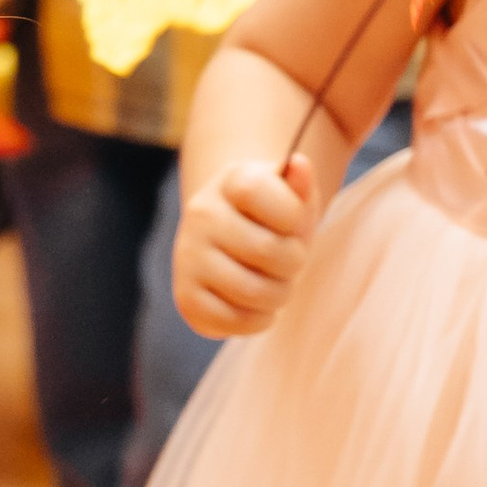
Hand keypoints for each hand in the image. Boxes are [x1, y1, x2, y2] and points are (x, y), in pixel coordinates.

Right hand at [172, 150, 318, 337]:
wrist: (233, 235)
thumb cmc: (272, 216)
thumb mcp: (292, 195)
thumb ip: (300, 184)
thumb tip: (299, 164)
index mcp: (232, 181)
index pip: (266, 197)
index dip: (292, 217)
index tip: (291, 221)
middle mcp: (202, 214)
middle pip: (268, 251)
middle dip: (293, 263)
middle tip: (288, 261)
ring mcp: (188, 257)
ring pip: (253, 292)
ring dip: (279, 295)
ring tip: (275, 284)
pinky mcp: (185, 297)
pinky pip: (233, 321)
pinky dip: (257, 320)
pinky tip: (256, 305)